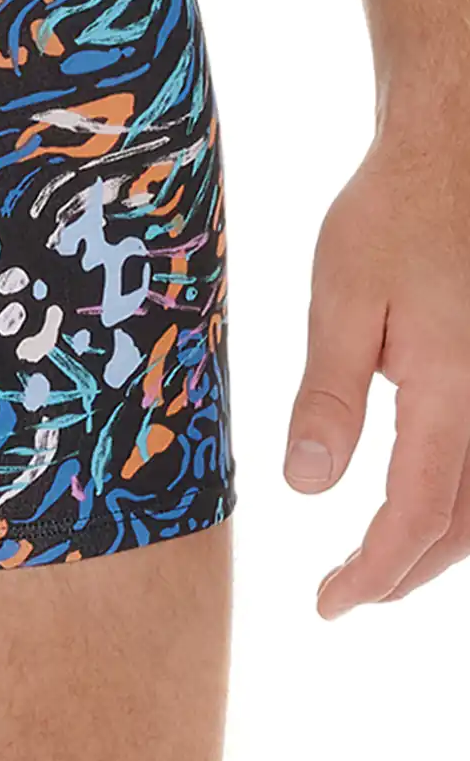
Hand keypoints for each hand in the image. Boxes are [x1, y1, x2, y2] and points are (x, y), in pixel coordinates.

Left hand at [287, 125, 469, 617]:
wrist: (451, 156)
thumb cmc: (391, 217)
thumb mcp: (341, 297)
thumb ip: (329, 394)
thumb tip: (308, 485)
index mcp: (453, 390)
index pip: (419, 515)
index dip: (375, 571)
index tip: (328, 604)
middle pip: (464, 526)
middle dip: (404, 573)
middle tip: (342, 595)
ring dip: (437, 546)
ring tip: (375, 566)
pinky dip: (457, 505)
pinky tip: (419, 508)